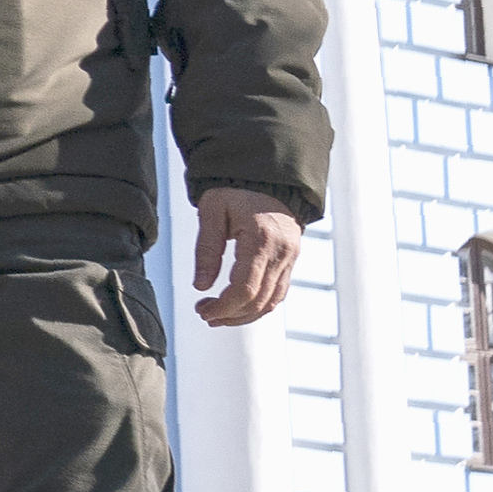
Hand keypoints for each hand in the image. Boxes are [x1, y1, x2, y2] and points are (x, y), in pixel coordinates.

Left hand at [191, 187, 304, 328]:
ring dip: (244, 315)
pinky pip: (278, 293)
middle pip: (258, 301)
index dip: (223, 307)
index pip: (245, 289)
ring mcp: (290, 258)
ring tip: (218, 314)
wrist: (268, 176)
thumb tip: (201, 286)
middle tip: (204, 313)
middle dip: (230, 314)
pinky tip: (237, 305)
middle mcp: (281, 252)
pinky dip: (258, 305)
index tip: (203, 310)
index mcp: (260, 239)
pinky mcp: (291, 260)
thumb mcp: (212, 211)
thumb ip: (207, 249)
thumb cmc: (236, 190)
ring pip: (271, 302)